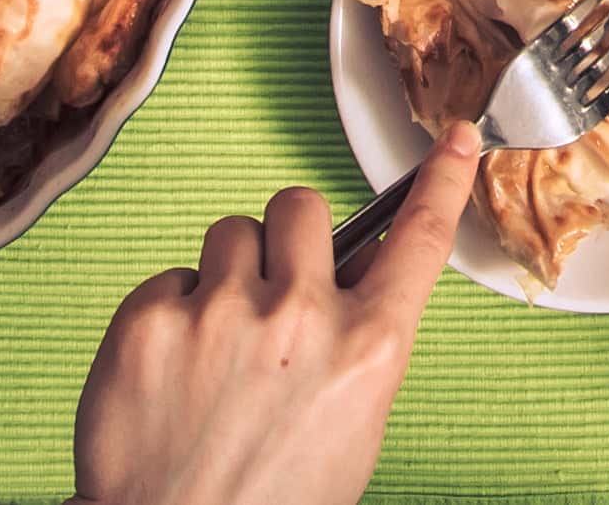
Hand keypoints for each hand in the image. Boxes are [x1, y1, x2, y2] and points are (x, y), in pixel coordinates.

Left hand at [73, 129, 478, 504]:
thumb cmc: (268, 504)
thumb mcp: (351, 431)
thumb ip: (358, 347)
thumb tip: (353, 280)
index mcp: (366, 352)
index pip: (418, 242)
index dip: (442, 182)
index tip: (456, 139)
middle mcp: (301, 319)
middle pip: (302, 206)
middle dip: (289, 239)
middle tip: (271, 290)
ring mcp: (222, 312)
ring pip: (231, 234)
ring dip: (228, 275)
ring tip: (216, 348)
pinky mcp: (153, 318)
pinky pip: (170, 277)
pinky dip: (171, 314)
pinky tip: (172, 372)